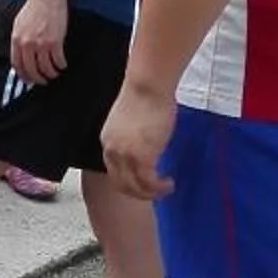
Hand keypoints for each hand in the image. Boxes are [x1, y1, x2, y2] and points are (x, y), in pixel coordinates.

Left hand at [9, 0, 67, 85]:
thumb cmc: (33, 8)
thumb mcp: (19, 25)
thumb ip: (19, 40)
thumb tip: (20, 54)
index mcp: (17, 40)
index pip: (17, 64)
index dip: (23, 75)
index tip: (28, 79)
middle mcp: (27, 44)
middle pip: (31, 69)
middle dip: (37, 78)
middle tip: (42, 80)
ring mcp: (41, 44)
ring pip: (46, 67)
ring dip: (50, 74)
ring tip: (54, 73)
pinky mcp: (55, 42)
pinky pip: (58, 60)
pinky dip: (61, 65)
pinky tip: (62, 65)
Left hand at [100, 77, 177, 201]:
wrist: (148, 85)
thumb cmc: (146, 95)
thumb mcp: (133, 121)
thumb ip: (135, 137)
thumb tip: (149, 145)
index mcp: (108, 141)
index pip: (114, 171)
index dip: (129, 181)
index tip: (145, 182)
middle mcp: (113, 151)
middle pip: (121, 184)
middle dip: (139, 193)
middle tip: (155, 192)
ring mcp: (126, 155)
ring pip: (135, 187)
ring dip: (151, 193)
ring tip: (166, 188)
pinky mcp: (142, 156)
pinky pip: (149, 182)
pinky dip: (158, 187)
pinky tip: (169, 183)